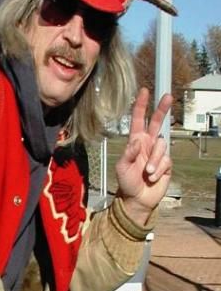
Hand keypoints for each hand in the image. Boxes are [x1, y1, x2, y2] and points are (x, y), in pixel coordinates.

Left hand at [115, 88, 172, 223]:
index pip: (139, 120)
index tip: (145, 91)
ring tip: (147, 173)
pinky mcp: (167, 163)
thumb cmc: (126, 182)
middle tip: (168, 96)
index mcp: (135, 141)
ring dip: (154, 160)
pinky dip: (159, 169)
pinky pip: (166, 160)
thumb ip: (128, 153)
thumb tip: (138, 141)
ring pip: (161, 146)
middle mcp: (148, 144)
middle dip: (162, 109)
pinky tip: (153, 177)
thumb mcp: (122, 167)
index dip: (141, 106)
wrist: (137, 199)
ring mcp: (158, 153)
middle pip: (157, 122)